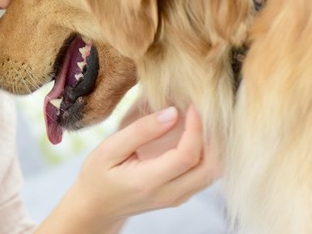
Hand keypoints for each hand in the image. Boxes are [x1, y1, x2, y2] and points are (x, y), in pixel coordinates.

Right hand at [39, 104, 219, 233]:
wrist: (97, 206)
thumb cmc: (98, 175)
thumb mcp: (109, 149)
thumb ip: (141, 131)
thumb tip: (172, 112)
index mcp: (148, 182)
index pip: (187, 156)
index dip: (196, 129)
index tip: (192, 106)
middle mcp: (169, 194)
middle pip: (210, 168)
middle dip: (214, 137)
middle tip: (204, 112)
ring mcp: (178, 198)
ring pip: (213, 173)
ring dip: (214, 146)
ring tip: (202, 121)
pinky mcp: (181, 195)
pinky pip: (205, 174)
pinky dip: (208, 153)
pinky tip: (196, 134)